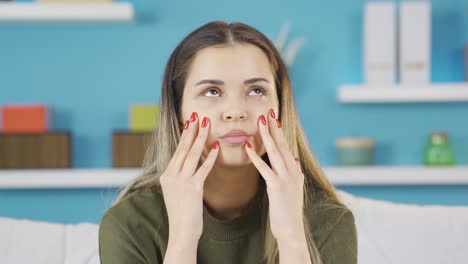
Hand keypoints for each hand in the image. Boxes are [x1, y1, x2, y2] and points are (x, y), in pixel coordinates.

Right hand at [159, 112, 219, 243]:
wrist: (181, 231)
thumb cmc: (182, 213)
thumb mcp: (175, 192)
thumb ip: (179, 177)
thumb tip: (186, 165)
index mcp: (167, 175)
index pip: (177, 150)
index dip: (184, 135)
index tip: (189, 122)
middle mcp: (171, 175)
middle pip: (183, 148)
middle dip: (191, 129)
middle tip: (197, 114)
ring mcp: (181, 182)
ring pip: (191, 154)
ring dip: (200, 137)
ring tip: (206, 123)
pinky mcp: (193, 188)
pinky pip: (203, 169)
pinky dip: (209, 157)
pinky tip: (216, 147)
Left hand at [244, 108, 304, 242]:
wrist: (291, 229)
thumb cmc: (288, 212)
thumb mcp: (294, 189)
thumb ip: (294, 174)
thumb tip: (296, 161)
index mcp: (295, 171)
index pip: (286, 146)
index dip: (280, 132)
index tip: (274, 118)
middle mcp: (293, 171)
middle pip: (282, 144)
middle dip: (275, 127)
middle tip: (268, 111)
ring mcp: (286, 178)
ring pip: (275, 152)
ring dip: (267, 135)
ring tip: (261, 121)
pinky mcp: (276, 187)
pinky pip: (264, 168)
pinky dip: (255, 156)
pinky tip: (247, 146)